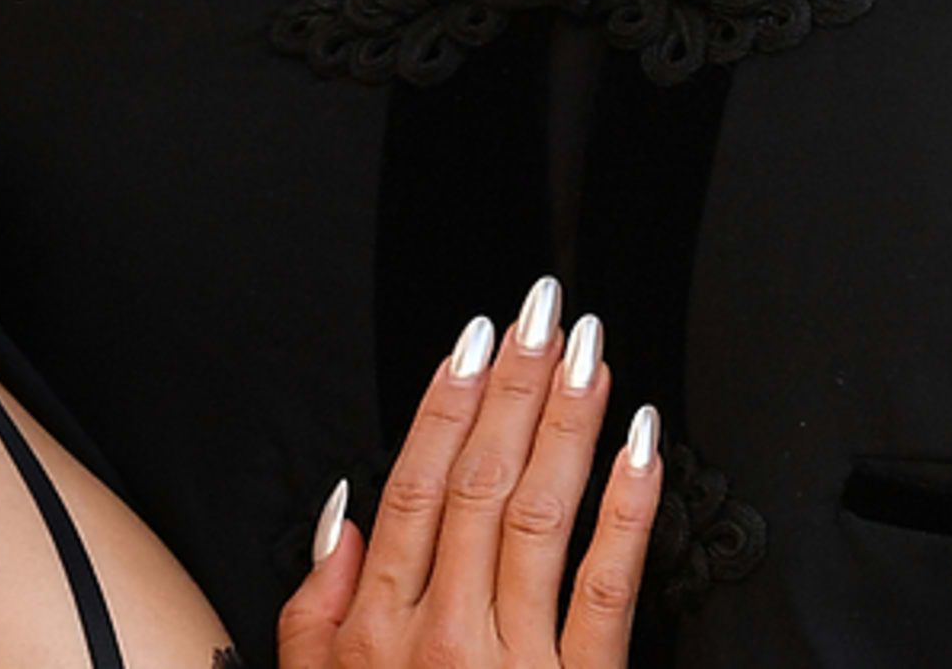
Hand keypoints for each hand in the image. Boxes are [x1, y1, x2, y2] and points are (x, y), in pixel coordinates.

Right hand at [277, 278, 662, 668]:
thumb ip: (313, 610)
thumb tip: (340, 522)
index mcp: (378, 627)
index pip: (415, 488)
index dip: (445, 404)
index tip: (475, 343)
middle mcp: (444, 634)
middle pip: (480, 484)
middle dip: (514, 387)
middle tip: (543, 317)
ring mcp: (515, 663)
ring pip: (541, 517)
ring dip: (568, 423)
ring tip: (589, 357)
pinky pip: (605, 589)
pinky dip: (626, 511)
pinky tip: (638, 450)